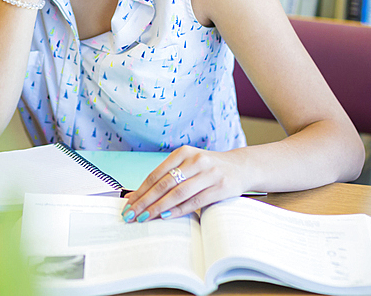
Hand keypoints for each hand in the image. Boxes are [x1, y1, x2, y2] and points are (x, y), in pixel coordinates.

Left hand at [121, 146, 245, 221]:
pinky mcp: (220, 187)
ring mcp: (209, 173)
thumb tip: (139, 195)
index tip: (128, 203)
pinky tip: (166, 216)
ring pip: (178, 193)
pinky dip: (179, 210)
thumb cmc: (209, 168)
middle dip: (145, 201)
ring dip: (159, 207)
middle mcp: (196, 160)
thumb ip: (168, 176)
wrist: (241, 167)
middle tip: (131, 214)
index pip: (156, 174)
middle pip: (164, 184)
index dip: (141, 190)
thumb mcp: (189, 164)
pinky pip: (195, 201)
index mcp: (184, 153)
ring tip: (145, 217)